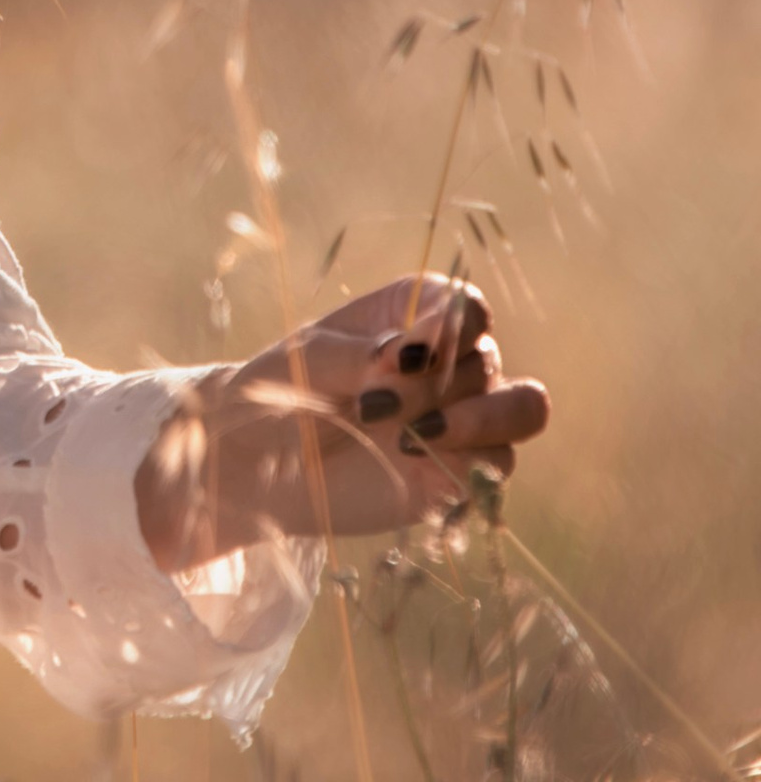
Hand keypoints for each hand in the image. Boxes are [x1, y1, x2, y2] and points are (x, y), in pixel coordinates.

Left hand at [138, 276, 552, 570]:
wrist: (258, 463)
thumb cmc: (279, 392)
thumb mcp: (308, 361)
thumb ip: (361, 353)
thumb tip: (409, 355)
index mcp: (415, 314)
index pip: (468, 308)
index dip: (451, 326)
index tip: (401, 352)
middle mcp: (450, 361)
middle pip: (486, 360)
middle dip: (433, 383)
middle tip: (371, 405)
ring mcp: (463, 418)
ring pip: (524, 408)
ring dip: (479, 419)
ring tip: (414, 433)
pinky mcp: (461, 472)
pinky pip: (499, 464)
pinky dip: (467, 460)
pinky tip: (408, 459)